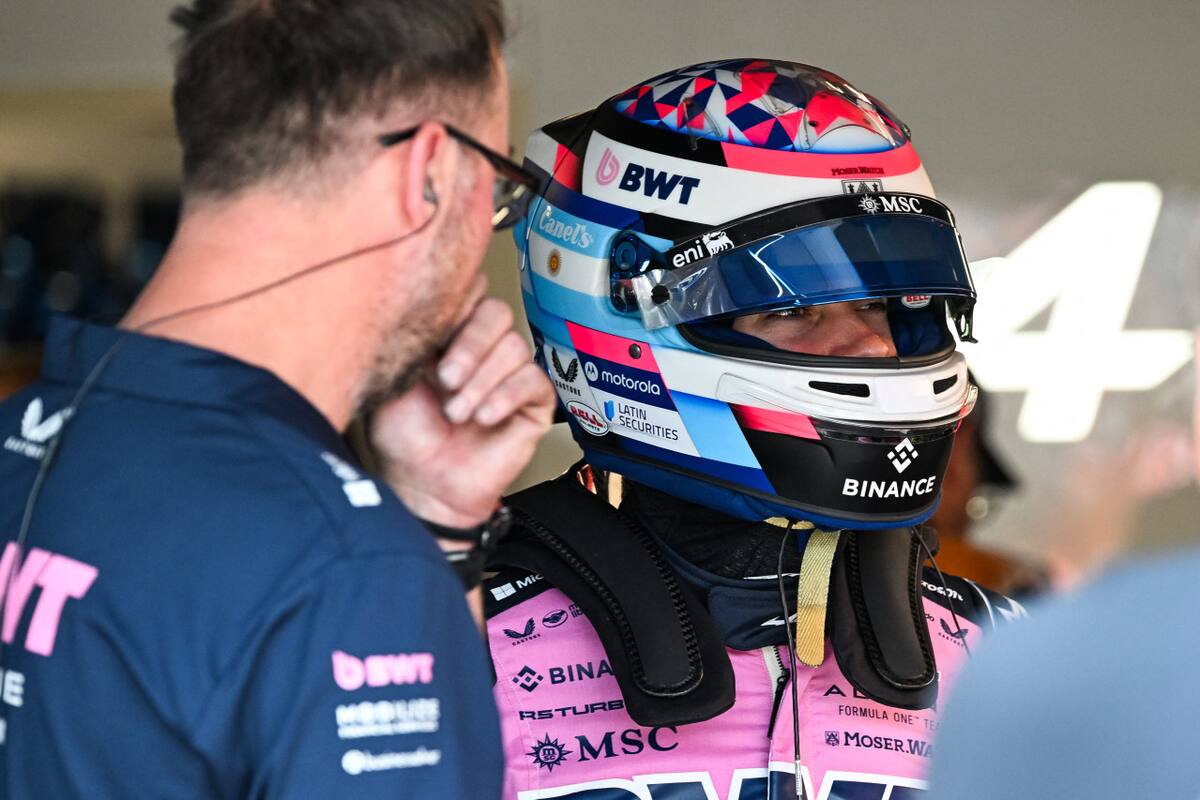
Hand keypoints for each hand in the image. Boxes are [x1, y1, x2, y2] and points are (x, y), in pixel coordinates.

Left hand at [371, 291, 555, 528]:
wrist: (423, 485)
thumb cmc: (404, 437)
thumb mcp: (394, 377)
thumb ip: (413, 338)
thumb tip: (426, 302)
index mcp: (449, 333)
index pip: (469, 293)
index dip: (456, 308)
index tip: (433, 339)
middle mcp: (482, 348)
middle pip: (497, 313)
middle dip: (470, 344)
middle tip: (445, 379)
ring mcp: (510, 374)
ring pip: (514, 348)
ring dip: (481, 382)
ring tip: (457, 413)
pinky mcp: (533, 403)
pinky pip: (533, 381)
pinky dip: (505, 397)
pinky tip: (484, 418)